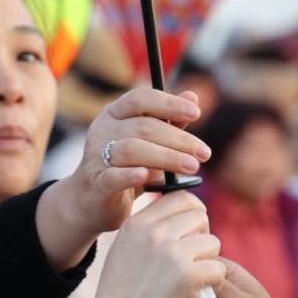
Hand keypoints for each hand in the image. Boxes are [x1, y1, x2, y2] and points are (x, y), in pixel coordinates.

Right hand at [40, 89, 210, 259]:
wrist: (92, 201)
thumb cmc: (125, 166)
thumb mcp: (147, 142)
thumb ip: (168, 120)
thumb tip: (192, 96)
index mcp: (114, 114)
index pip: (140, 99)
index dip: (169, 103)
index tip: (197, 114)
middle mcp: (102, 130)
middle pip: (142, 127)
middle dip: (178, 139)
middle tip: (205, 153)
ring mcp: (95, 156)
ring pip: (131, 149)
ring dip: (166, 157)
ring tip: (193, 167)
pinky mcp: (95, 183)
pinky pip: (112, 176)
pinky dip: (129, 175)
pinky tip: (147, 177)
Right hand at [88, 190, 225, 297]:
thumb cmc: (121, 296)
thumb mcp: (124, 251)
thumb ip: (147, 231)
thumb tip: (175, 212)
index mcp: (137, 223)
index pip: (180, 197)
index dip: (192, 214)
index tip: (190, 235)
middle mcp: (153, 232)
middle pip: (200, 216)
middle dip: (202, 237)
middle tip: (194, 261)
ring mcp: (171, 253)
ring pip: (213, 242)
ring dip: (208, 262)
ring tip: (191, 281)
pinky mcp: (188, 276)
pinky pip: (218, 268)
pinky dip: (212, 284)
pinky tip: (196, 295)